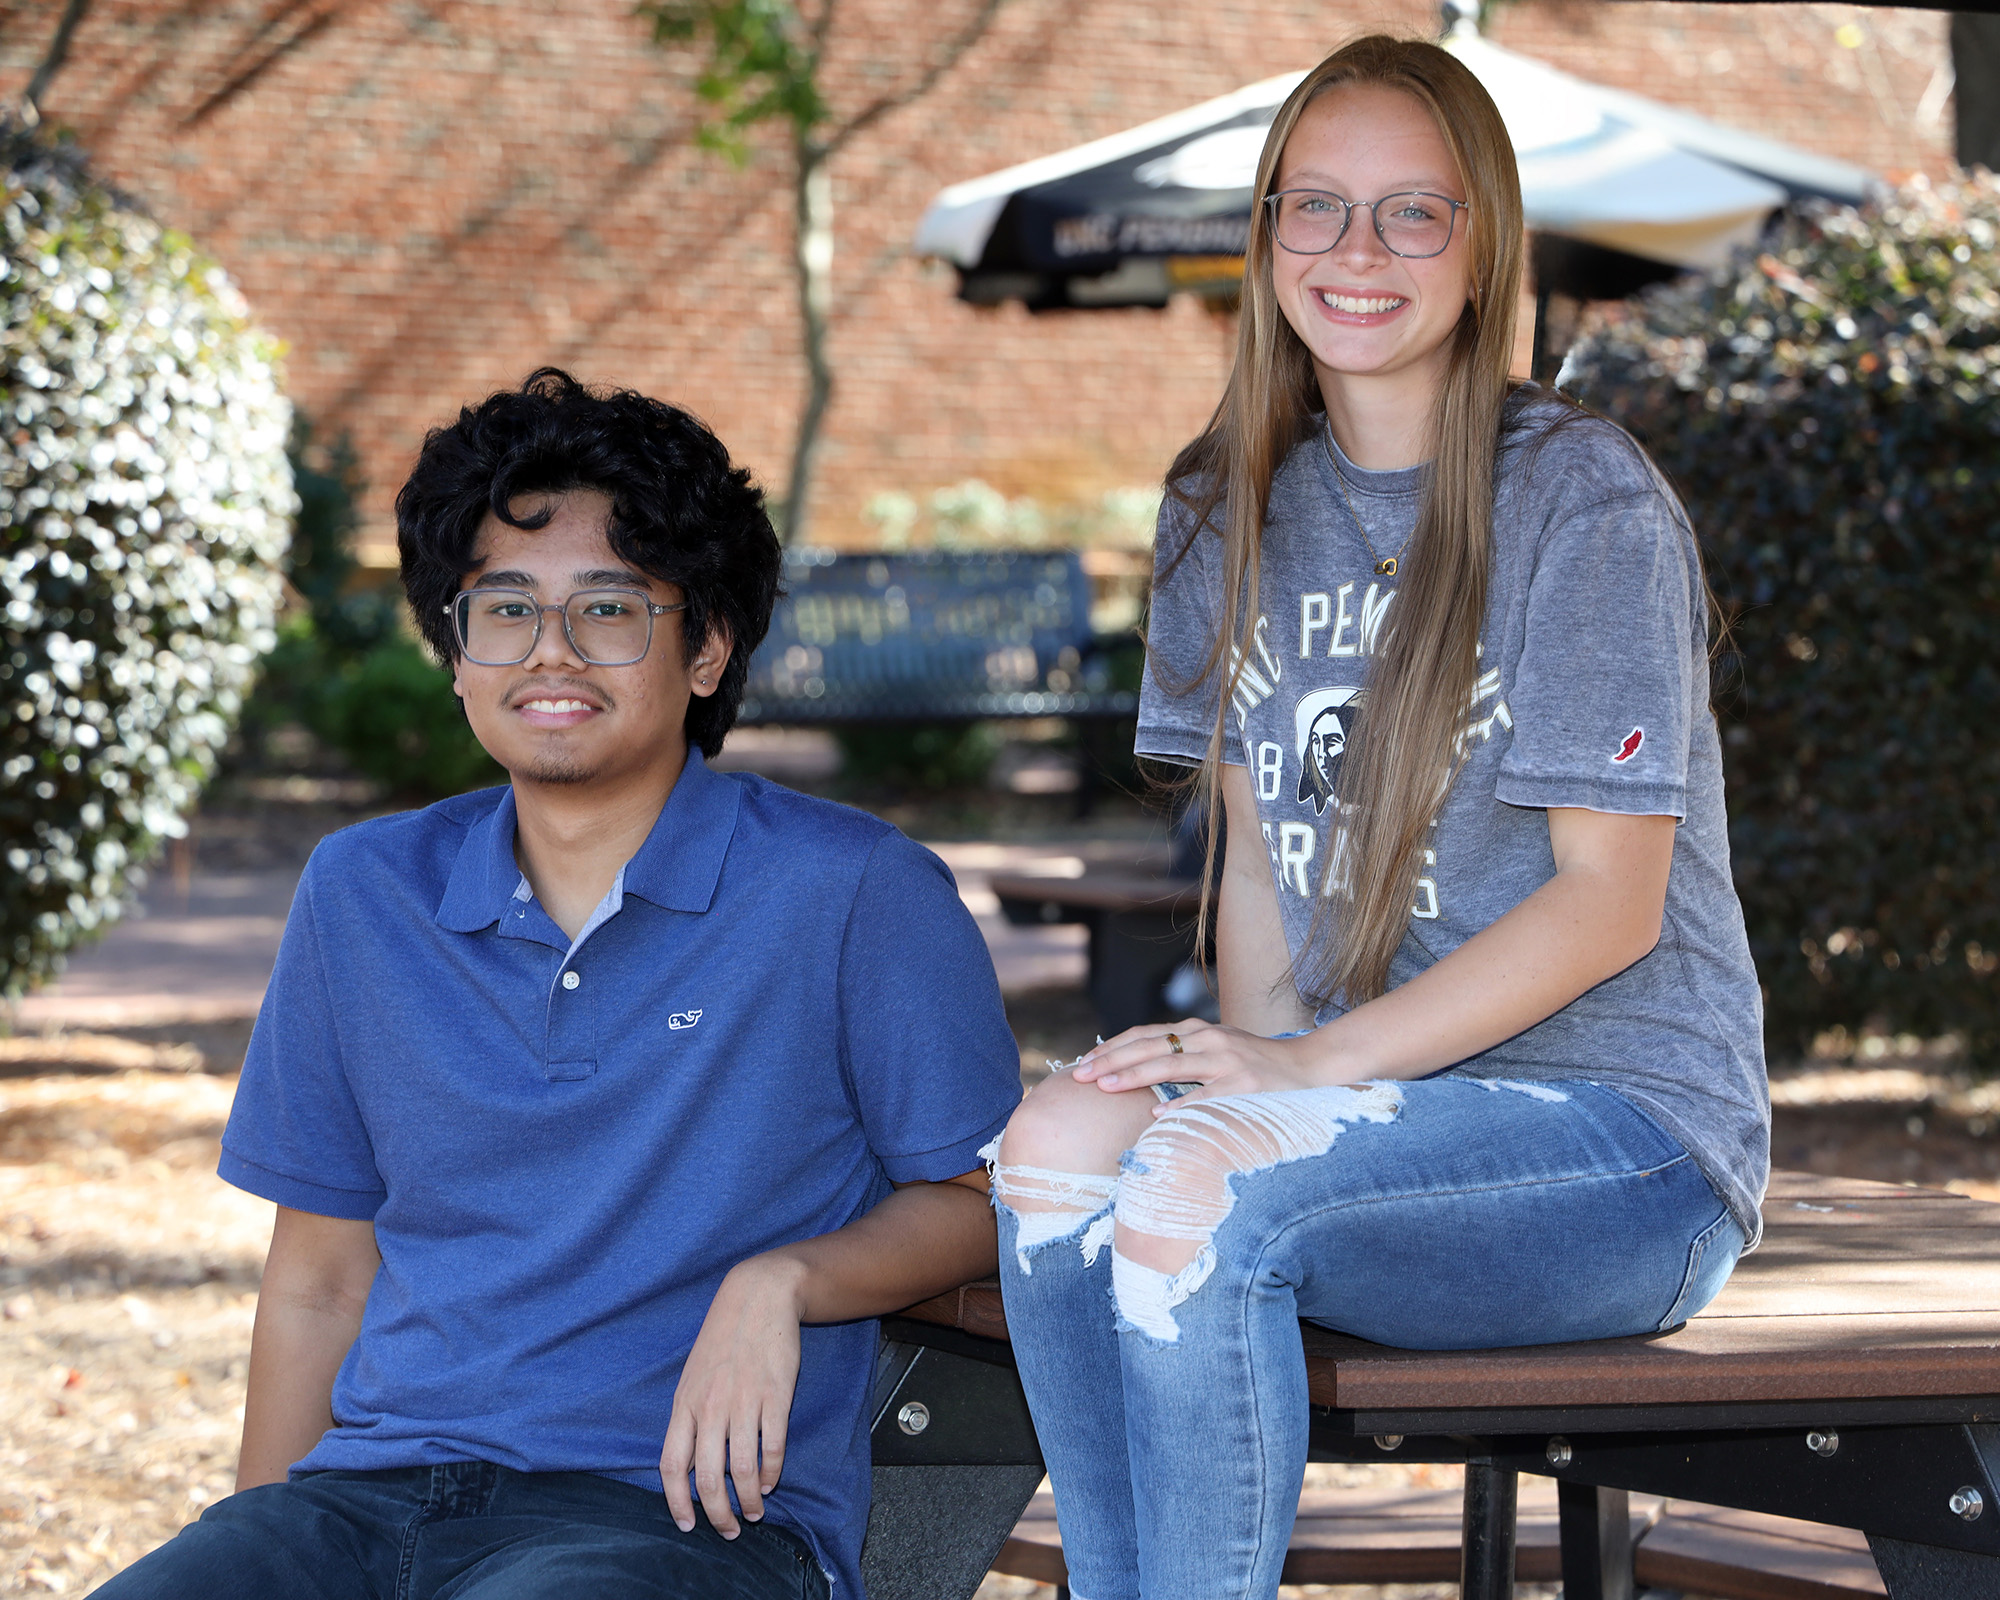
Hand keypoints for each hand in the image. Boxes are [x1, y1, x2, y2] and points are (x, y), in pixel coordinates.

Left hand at [662, 1255, 804, 1537]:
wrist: (757, 1298)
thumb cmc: (723, 1340)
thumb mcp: (693, 1377)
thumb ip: (689, 1419)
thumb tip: (691, 1465)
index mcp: (685, 1404)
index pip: (672, 1466)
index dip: (678, 1502)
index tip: (688, 1525)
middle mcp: (710, 1408)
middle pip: (709, 1478)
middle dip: (719, 1514)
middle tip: (730, 1530)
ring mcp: (743, 1402)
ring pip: (742, 1470)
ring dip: (750, 1500)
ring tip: (755, 1512)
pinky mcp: (775, 1396)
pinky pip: (772, 1447)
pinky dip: (771, 1471)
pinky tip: (771, 1480)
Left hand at [1072, 1019, 1332, 1111]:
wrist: (1308, 1066)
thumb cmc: (1254, 1065)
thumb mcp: (1214, 1051)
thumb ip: (1180, 1056)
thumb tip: (1134, 1071)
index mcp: (1196, 1031)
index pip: (1143, 1036)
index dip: (1111, 1049)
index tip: (1082, 1065)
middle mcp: (1207, 1039)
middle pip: (1149, 1047)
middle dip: (1111, 1061)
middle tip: (1081, 1077)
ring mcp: (1227, 1060)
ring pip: (1172, 1065)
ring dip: (1135, 1075)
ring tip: (1107, 1087)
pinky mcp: (1245, 1085)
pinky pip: (1208, 1095)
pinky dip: (1182, 1104)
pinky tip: (1157, 1115)